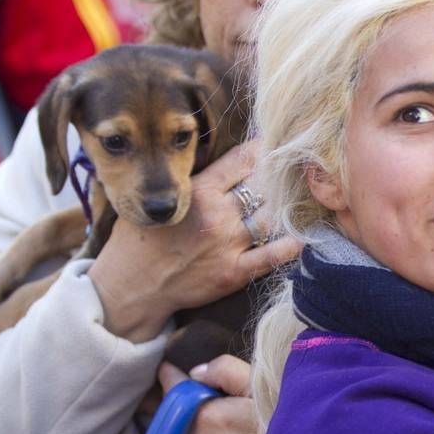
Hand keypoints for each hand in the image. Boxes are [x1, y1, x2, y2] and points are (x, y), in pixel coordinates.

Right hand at [88, 140, 299, 341]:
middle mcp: (217, 215)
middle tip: (294, 173)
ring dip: (287, 209)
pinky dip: (291, 246)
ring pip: (271, 217)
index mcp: (198, 191)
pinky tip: (303, 237)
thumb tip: (220, 164)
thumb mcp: (161, 199)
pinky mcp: (234, 272)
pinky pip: (273, 256)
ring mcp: (228, 245)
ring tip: (300, 200)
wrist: (131, 286)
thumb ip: (191, 182)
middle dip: (279, 179)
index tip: (274, 147)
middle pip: (263, 187)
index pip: (242, 161)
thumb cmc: (139, 241)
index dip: (262, 151)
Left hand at [157, 356, 260, 433]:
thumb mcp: (264, 387)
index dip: (172, 379)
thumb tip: (196, 374)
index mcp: (211, 415)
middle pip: (173, 422)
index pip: (177, 392)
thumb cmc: (288, 425)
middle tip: (199, 409)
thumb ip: (227, 370)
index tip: (168, 372)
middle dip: (180, 411)